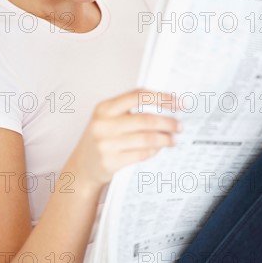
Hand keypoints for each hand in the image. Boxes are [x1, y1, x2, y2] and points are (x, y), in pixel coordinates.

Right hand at [67, 87, 181, 187]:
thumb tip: (165, 106)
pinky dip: (155, 151)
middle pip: (146, 119)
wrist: (82, 167)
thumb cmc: (101, 140)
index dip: (161, 98)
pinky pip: (142, 154)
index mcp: (104, 108)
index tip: (178, 102)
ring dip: (165, 139)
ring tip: (172, 139)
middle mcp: (103, 124)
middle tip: (179, 125)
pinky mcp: (110, 161)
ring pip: (146, 138)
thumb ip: (130, 111)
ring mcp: (106, 144)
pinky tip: (159, 149)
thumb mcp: (107, 119)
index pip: (138, 96)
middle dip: (168, 122)